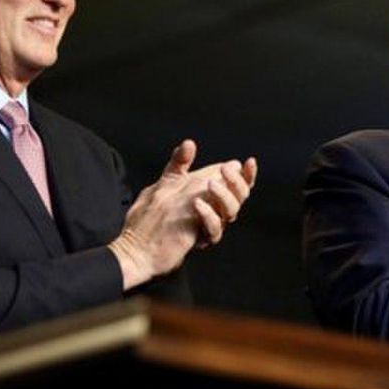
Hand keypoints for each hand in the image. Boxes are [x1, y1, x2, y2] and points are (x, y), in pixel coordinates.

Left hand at [108, 140, 256, 288]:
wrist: (139, 244)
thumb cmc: (154, 215)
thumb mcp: (167, 183)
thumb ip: (179, 164)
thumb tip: (189, 143)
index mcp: (211, 197)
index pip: (235, 185)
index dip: (245, 174)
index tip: (248, 162)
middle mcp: (214, 212)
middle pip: (239, 197)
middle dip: (237, 181)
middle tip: (226, 170)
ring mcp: (208, 226)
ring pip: (231, 212)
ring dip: (224, 195)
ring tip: (210, 183)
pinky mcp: (200, 239)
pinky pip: (213, 229)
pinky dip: (208, 215)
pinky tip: (197, 204)